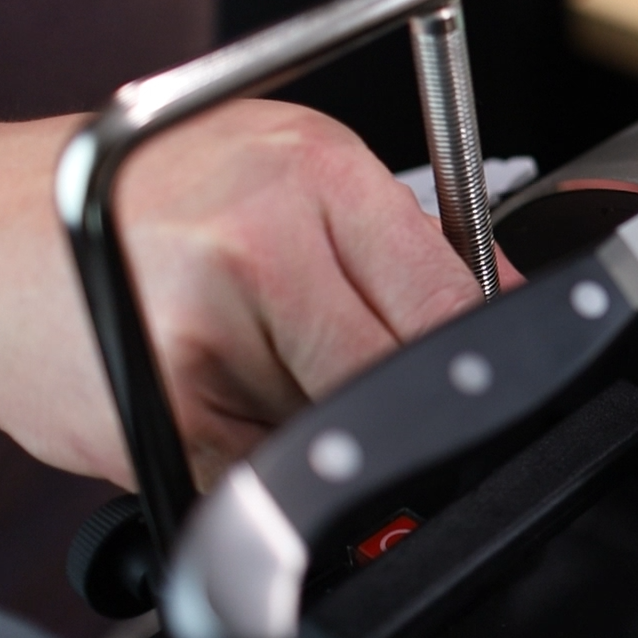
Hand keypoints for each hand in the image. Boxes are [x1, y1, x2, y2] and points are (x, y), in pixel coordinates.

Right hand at [0, 102, 517, 488]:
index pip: (453, 297)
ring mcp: (207, 339)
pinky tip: (205, 392)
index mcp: (315, 175)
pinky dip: (256, 459)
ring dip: (320, 424)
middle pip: (403, 375)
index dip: (478, 352)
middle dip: (395, 394)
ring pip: (338, 433)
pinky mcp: (162, 420)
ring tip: (248, 357)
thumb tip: (501, 311)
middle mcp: (263, 247)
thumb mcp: (288, 162)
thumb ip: (394, 237)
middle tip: (348, 368)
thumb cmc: (137, 192)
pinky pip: (265, 475)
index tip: (486, 375)